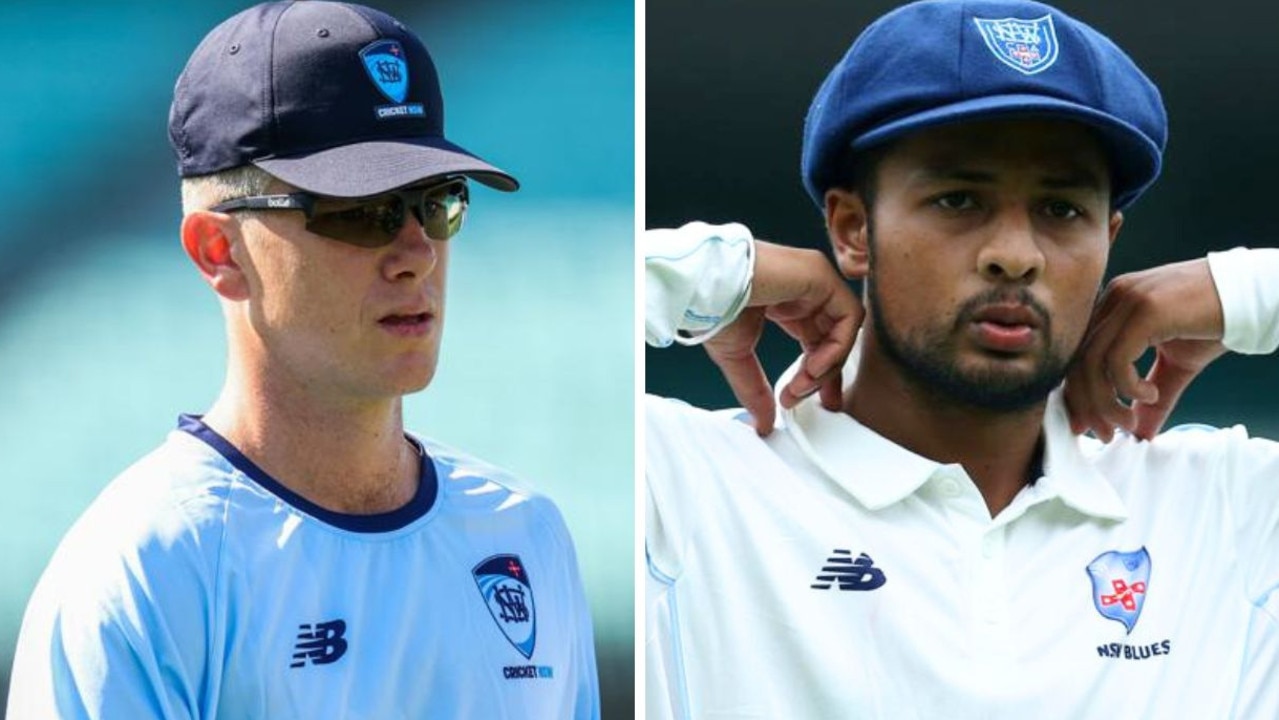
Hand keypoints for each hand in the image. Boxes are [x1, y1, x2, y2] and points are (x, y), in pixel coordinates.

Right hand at [704, 241, 861, 434]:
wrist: (704, 287)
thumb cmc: (711, 307)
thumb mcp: (737, 358)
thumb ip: (755, 389)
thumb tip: (762, 423)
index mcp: (786, 304)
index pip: (817, 339)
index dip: (820, 373)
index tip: (812, 399)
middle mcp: (804, 289)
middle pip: (835, 336)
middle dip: (830, 374)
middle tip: (822, 402)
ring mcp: (815, 279)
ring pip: (844, 329)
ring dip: (828, 365)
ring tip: (804, 385)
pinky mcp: (821, 275)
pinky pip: (848, 317)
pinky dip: (837, 347)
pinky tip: (814, 366)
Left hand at [1064, 258, 1226, 441]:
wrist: (1251, 294)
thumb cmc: (1214, 322)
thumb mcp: (1176, 364)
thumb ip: (1153, 396)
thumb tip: (1140, 433)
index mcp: (1112, 307)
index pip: (1077, 355)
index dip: (1075, 394)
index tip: (1085, 427)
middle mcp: (1113, 300)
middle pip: (1078, 361)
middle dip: (1087, 406)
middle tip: (1105, 434)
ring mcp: (1127, 301)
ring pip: (1091, 362)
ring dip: (1105, 402)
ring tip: (1127, 422)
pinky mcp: (1145, 310)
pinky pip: (1117, 358)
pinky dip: (1127, 386)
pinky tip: (1148, 394)